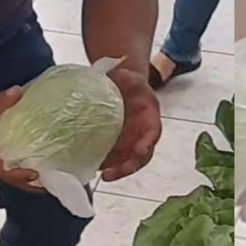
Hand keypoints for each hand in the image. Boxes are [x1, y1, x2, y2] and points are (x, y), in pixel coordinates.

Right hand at [0, 87, 43, 193]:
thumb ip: (3, 100)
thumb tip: (18, 91)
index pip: (7, 173)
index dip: (22, 176)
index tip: (38, 175)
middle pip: (14, 180)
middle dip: (30, 184)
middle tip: (49, 184)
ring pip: (13, 175)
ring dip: (28, 178)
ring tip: (46, 176)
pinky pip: (12, 165)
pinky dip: (23, 167)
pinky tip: (35, 161)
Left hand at [100, 65, 160, 181]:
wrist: (122, 86)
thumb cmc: (126, 81)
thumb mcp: (125, 74)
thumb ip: (120, 74)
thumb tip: (112, 70)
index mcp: (149, 115)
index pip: (153, 132)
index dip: (147, 142)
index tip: (140, 150)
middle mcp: (142, 132)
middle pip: (141, 155)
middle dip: (128, 166)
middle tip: (111, 173)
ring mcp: (131, 140)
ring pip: (128, 160)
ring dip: (117, 170)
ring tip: (102, 175)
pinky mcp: (119, 144)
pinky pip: (115, 157)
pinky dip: (107, 164)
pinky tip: (93, 167)